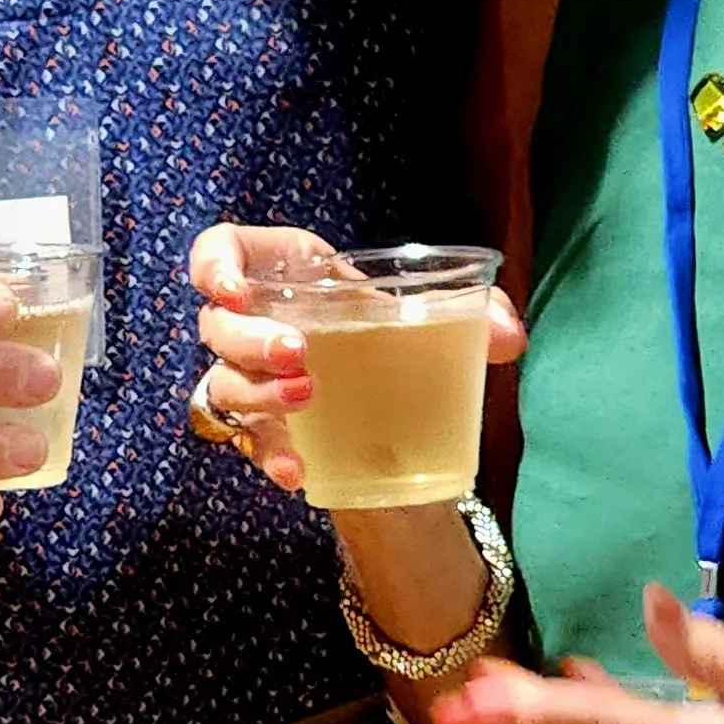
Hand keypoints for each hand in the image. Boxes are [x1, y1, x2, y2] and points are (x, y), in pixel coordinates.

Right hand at [188, 222, 524, 492]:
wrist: (390, 400)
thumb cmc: (393, 332)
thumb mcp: (429, 313)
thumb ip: (478, 315)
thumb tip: (510, 335)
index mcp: (284, 271)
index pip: (218, 252)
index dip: (212, 266)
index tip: (234, 290)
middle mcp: (252, 323)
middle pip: (216, 326)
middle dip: (249, 339)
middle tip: (299, 353)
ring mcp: (250, 379)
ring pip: (225, 385)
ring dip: (260, 394)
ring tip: (308, 397)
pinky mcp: (262, 428)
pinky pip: (251, 444)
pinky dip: (272, 455)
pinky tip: (299, 470)